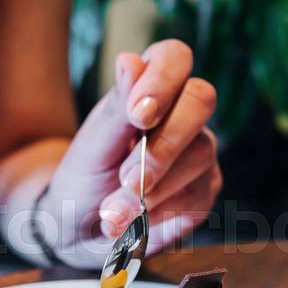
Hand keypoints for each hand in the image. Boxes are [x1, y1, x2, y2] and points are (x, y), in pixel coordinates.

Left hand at [43, 40, 221, 266]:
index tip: (137, 117)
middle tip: (126, 179)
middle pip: (200, 101)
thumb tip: (129, 60)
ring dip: (151, 190)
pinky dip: (158, 214)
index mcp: (152, 89)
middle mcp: (183, 115)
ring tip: (114, 212)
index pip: (174, 58)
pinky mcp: (204, 191)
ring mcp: (200, 152)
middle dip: (162, 144)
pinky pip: (195, 196)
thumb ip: (118, 106)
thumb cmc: (86, 177)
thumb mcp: (93, 144)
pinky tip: (134, 223)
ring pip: (198, 156)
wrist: (83, 229)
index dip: (161, 81)